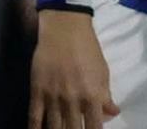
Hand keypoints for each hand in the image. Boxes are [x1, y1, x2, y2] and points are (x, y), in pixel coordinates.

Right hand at [29, 10, 119, 128]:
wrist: (64, 28)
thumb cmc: (88, 49)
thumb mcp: (103, 72)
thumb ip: (106, 96)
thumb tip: (112, 113)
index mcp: (92, 96)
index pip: (94, 128)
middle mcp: (72, 100)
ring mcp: (53, 96)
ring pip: (54, 127)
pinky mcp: (37, 90)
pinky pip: (34, 115)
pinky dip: (35, 128)